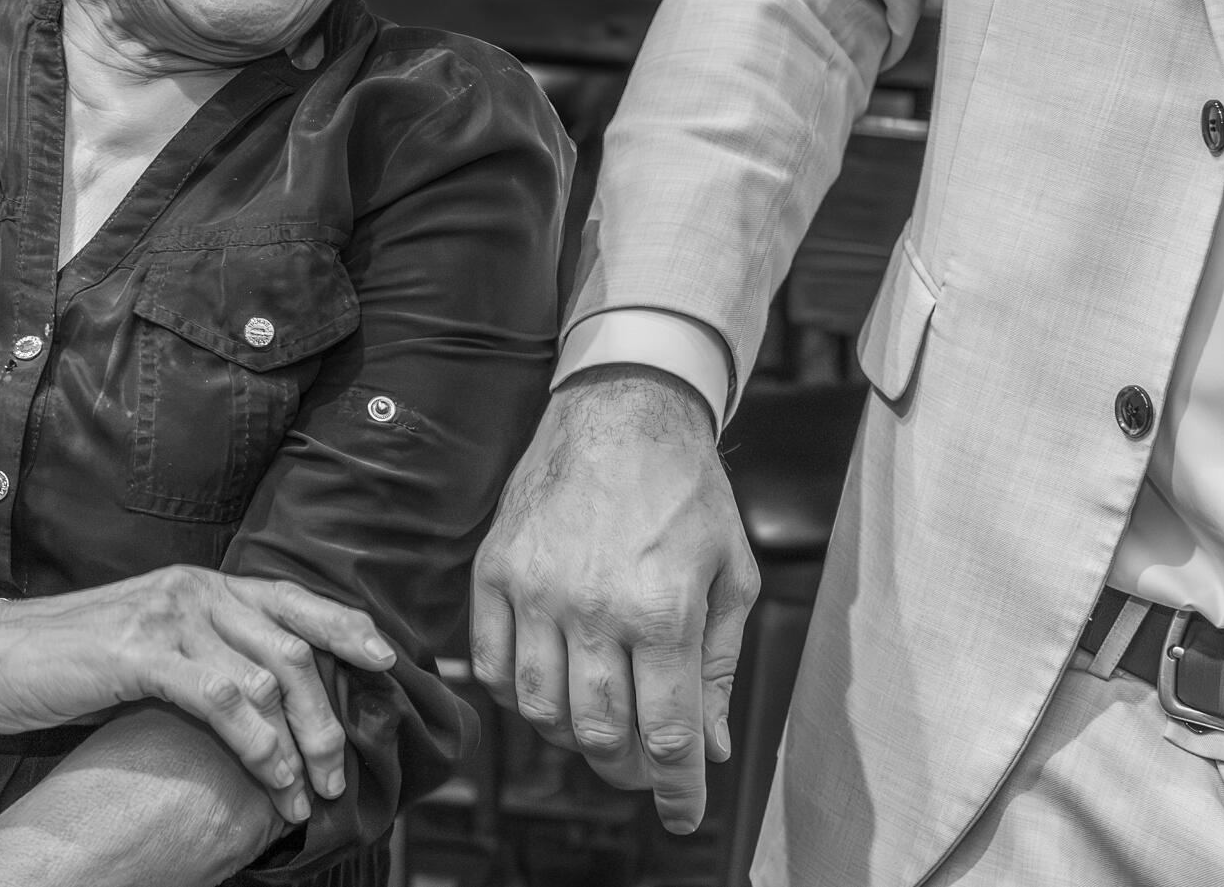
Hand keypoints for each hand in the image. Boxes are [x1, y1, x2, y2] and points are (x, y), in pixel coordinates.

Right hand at [0, 567, 392, 825]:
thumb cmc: (62, 660)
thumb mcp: (145, 646)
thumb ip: (198, 655)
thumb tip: (253, 698)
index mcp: (200, 584)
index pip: (293, 599)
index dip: (344, 628)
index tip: (386, 660)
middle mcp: (196, 589)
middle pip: (294, 645)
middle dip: (328, 714)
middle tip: (338, 771)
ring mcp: (171, 616)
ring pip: (268, 675)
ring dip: (297, 742)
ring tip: (304, 793)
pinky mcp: (144, 652)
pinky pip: (224, 697)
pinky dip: (258, 741)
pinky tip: (270, 774)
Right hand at [470, 367, 757, 832]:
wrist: (623, 407)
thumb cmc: (687, 490)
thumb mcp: (731, 574)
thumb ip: (720, 666)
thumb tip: (710, 746)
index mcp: (662, 610)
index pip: (665, 734)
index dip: (676, 791)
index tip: (683, 817)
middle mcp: (593, 607)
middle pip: (597, 734)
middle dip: (626, 770)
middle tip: (643, 768)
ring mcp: (534, 590)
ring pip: (540, 711)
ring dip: (572, 737)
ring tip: (599, 724)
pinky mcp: (495, 571)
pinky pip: (491, 667)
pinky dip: (518, 697)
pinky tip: (550, 686)